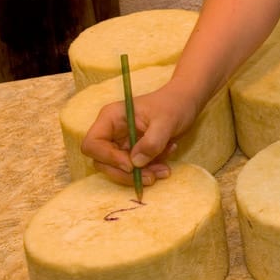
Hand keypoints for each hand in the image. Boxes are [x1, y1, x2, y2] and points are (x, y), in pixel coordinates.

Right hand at [80, 84, 196, 185]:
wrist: (186, 102)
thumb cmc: (174, 105)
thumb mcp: (166, 121)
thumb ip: (151, 142)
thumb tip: (135, 163)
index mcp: (111, 118)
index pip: (92, 144)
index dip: (108, 158)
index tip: (132, 165)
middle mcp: (111, 132)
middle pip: (103, 162)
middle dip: (127, 173)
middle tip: (151, 177)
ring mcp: (121, 143)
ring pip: (120, 169)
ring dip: (141, 174)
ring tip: (165, 170)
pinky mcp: (133, 151)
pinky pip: (135, 168)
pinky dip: (150, 169)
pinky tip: (168, 155)